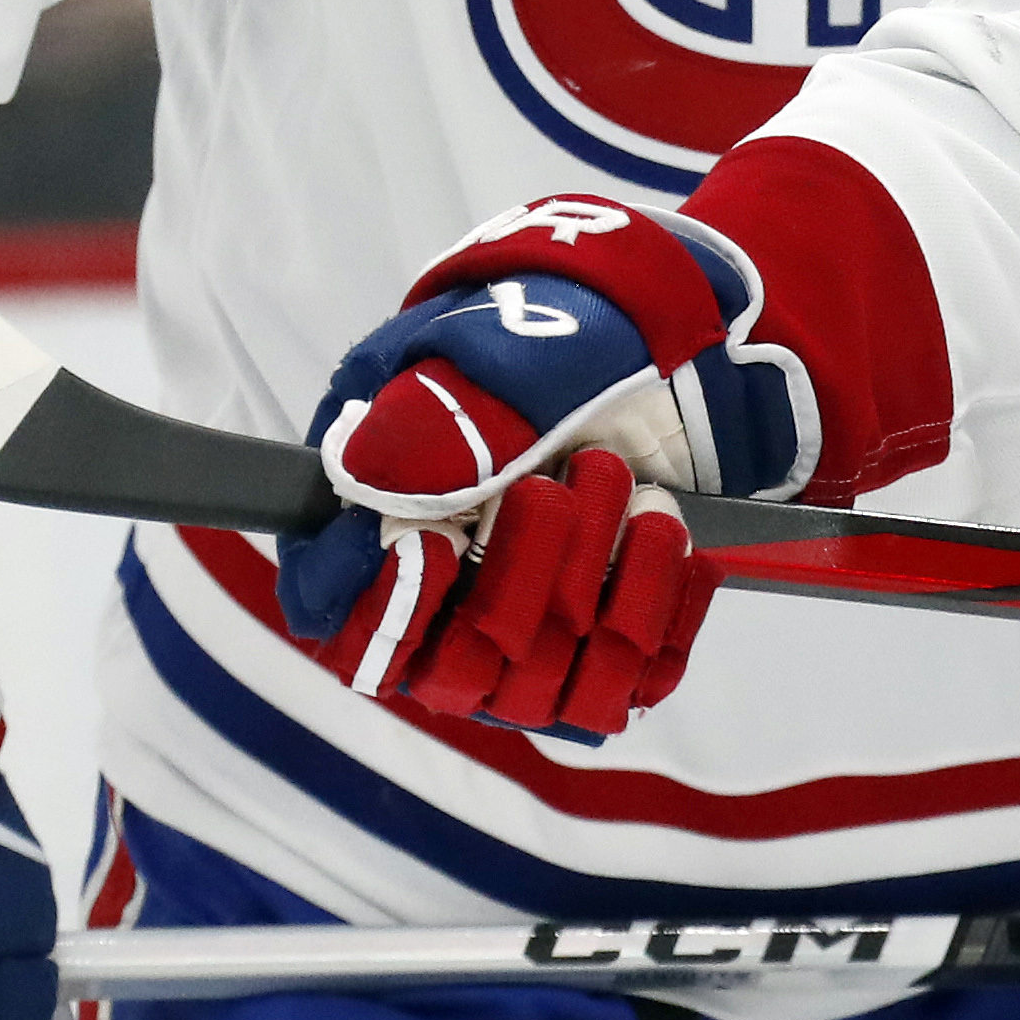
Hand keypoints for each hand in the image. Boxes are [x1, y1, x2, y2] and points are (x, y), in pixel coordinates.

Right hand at [274, 195, 815, 734]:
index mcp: (380, 502)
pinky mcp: (603, 638)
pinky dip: (656, 615)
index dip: (375, 601)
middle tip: (563, 487)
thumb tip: (366, 484)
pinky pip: (623, 684)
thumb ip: (440, 418)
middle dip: (516, 581)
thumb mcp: (502, 352)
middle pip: (449, 666)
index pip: (335, 602)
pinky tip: (672, 537)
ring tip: (641, 500)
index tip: (430, 547)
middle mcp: (445, 581)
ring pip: (534, 688)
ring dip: (593, 593)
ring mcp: (527, 620)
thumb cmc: (573, 331)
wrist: (684, 335)